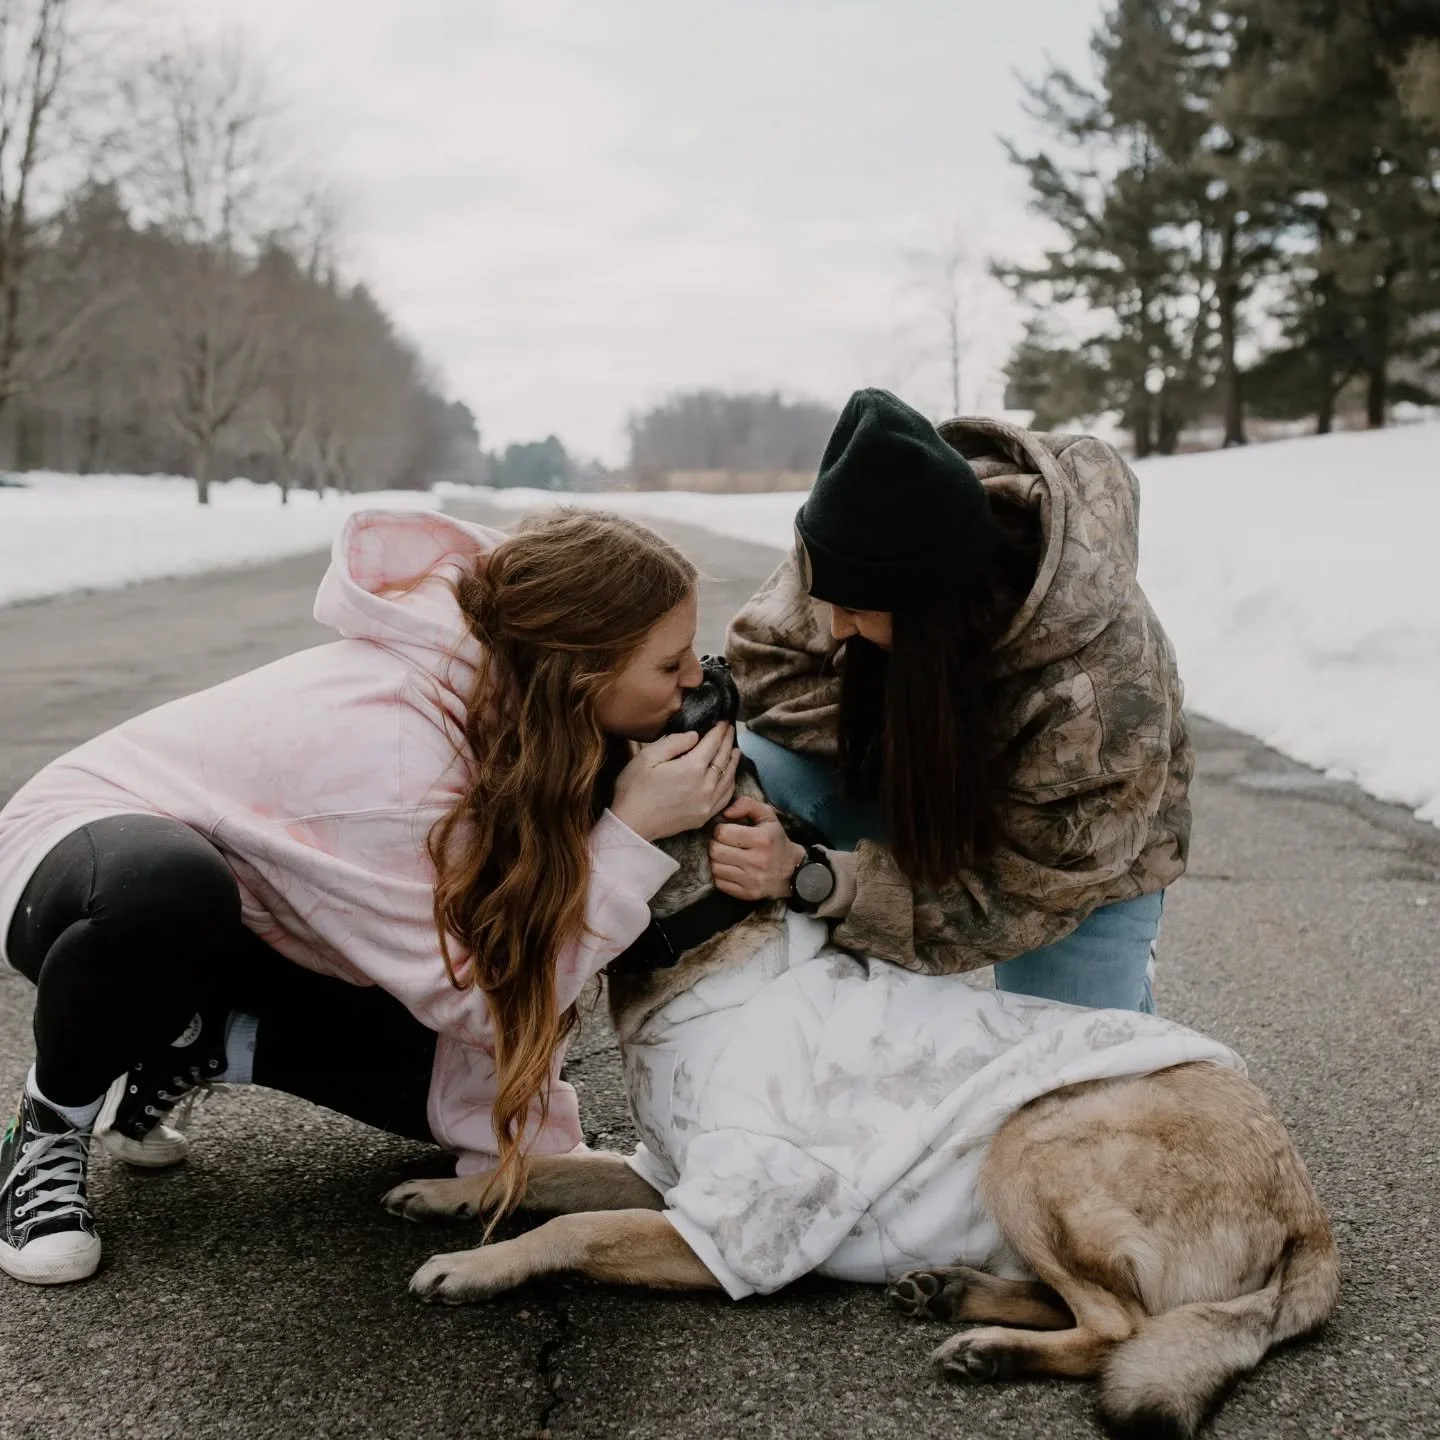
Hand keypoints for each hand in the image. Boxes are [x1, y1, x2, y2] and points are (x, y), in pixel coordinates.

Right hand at [610, 724, 739, 841]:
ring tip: (735, 750)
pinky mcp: (704, 816)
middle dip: (727, 742)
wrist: (631, 825)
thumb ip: (674, 742)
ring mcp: (707, 803)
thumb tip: (694, 736)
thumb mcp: (647, 757)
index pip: (712, 743)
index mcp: (692, 768)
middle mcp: (705, 786)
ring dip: (733, 762)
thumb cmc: (634, 789)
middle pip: (723, 759)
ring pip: (728, 778)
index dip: (719, 730)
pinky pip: (725, 797)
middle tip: (730, 730)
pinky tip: (729, 777)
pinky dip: (730, 783)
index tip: (723, 721)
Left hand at [709, 795, 805, 900]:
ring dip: (717, 860)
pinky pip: (720, 883)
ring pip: (715, 867)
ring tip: (727, 856)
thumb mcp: (768, 816)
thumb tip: (725, 812)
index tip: (727, 831)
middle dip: (716, 844)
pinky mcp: (747, 894)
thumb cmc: (776, 840)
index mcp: (761, 839)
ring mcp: (751, 880)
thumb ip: (747, 805)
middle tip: (724, 844)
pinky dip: (720, 875)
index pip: (722, 833)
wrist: (793, 872)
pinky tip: (730, 869)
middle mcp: (757, 861)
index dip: (720, 829)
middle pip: (715, 850)